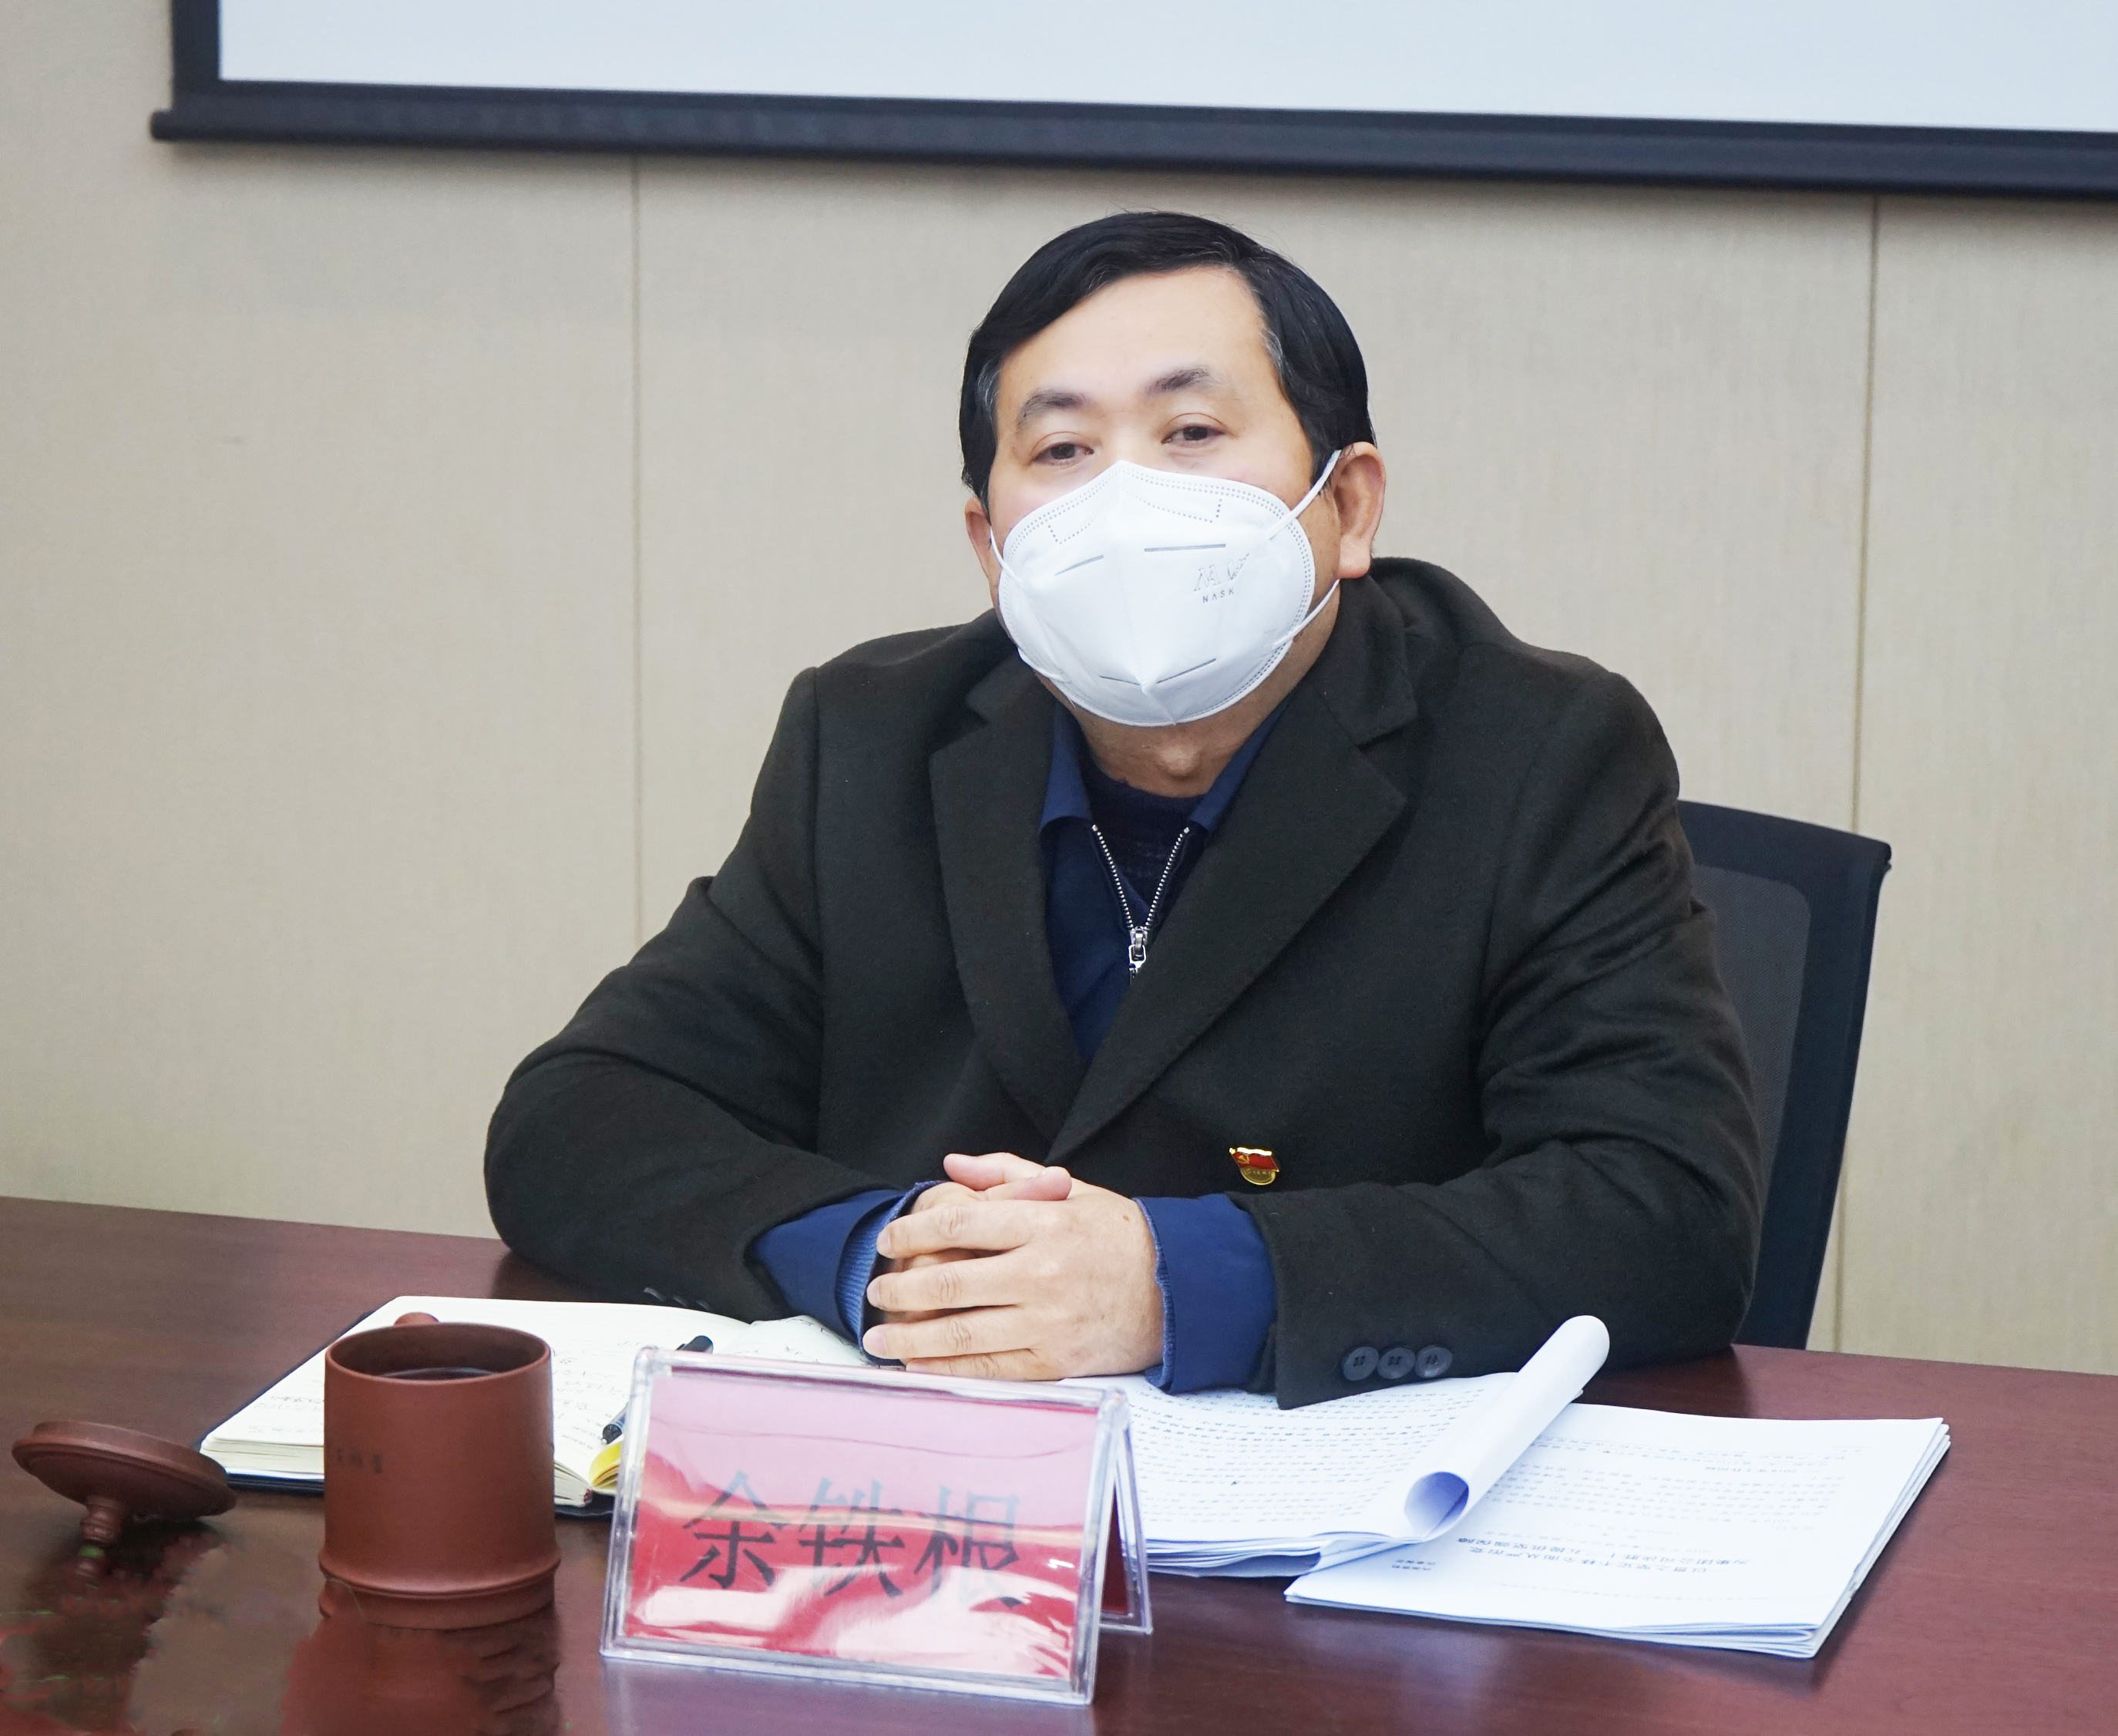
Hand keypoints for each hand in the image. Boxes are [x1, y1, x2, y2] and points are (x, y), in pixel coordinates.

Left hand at [863, 1157, 1163, 1379]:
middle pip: (951, 1282)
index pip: (960, 1224)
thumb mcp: (1071, 1190)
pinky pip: (989, 1368)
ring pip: (961, 1333)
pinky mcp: (1055, 1362)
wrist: (1178, 1289)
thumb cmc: (1118, 1235)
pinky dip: (948, 1370)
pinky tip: (919, 1366)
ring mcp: (1048, 1321)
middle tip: (874, 1292)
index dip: (912, 1231)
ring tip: (879, 1339)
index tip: (887, 1240)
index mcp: (1044, 1223)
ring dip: (910, 1339)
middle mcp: (1042, 1272)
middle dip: (901, 1289)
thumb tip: (952, 1165)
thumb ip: (1007, 1174)